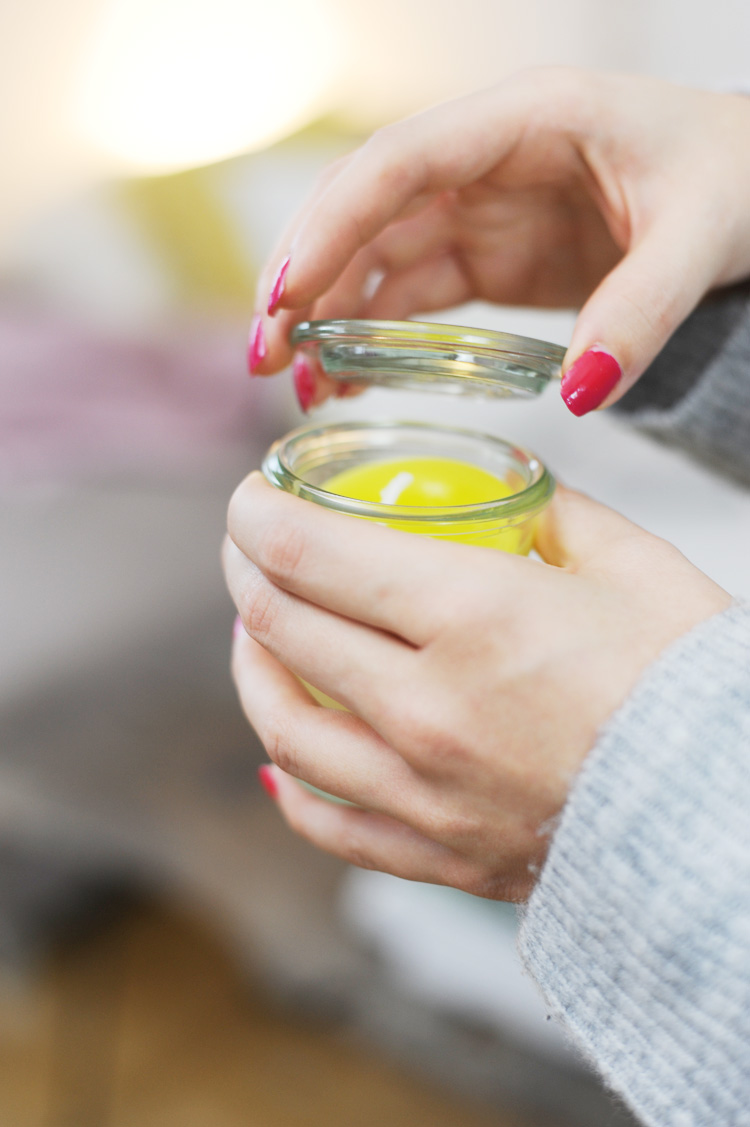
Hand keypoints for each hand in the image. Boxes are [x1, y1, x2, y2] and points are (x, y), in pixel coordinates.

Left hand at [223, 474, 729, 900]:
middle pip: (285, 626)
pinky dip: (290, 782)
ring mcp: (424, 791)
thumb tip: (509, 492)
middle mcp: (429, 707)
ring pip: (284, 725)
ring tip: (255, 633)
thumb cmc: (696, 688)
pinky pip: (330, 822)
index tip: (251, 495)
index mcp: (474, 616)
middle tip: (250, 546)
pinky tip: (281, 755)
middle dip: (246, 571)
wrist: (730, 821)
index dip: (258, 514)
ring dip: (252, 666)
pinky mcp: (439, 853)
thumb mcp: (636, 567)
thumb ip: (555, 514)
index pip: (312, 552)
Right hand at [248, 68, 749, 413]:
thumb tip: (576, 396)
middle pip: (363, 209)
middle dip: (304, 277)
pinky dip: (375, 336)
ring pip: (376, 256)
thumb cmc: (735, 178)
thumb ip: (641, 311)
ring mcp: (483, 209)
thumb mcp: (701, 236)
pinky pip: (413, 293)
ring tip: (298, 384)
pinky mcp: (490, 256)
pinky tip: (349, 378)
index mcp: (526, 120)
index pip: (399, 164)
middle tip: (263, 353)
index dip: (332, 226)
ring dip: (328, 317)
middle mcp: (486, 161)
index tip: (285, 296)